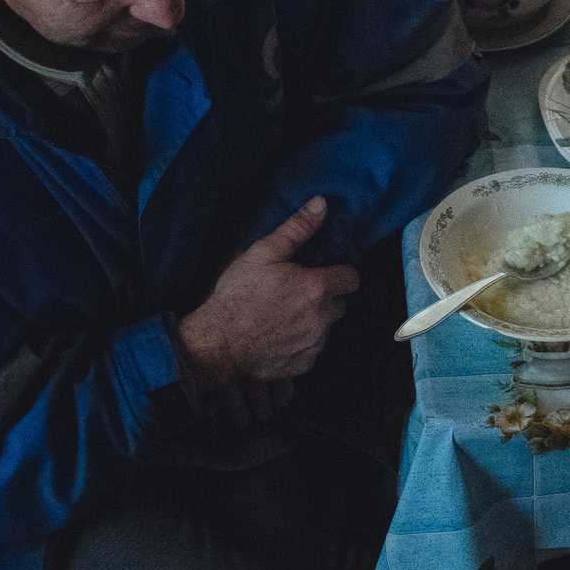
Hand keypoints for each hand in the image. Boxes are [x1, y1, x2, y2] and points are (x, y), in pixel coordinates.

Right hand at [176, 197, 358, 421]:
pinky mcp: (304, 365)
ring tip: (284, 315)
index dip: (340, 273)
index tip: (324, 273)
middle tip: (298, 293)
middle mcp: (323, 319)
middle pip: (342, 305)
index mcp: (317, 289)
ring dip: (314, 321)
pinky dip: (302, 343)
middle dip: (326, 298)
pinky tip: (279, 335)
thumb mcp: (263, 253)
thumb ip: (297, 228)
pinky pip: (312, 350)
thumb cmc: (238, 295)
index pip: (352, 279)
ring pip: (326, 328)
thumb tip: (322, 204)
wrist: (218, 342)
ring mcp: (314, 344)